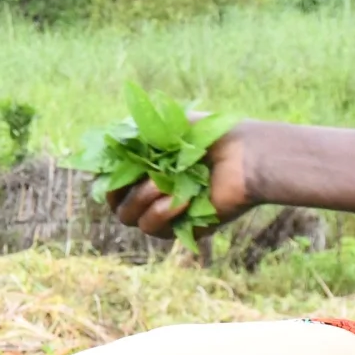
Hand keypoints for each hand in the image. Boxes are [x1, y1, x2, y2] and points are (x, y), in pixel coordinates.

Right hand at [110, 121, 252, 235]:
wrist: (246, 156)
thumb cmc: (212, 136)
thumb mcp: (168, 125)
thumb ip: (136, 133)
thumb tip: (110, 139)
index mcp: (149, 168)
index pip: (113, 180)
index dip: (107, 176)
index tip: (112, 166)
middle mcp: (155, 192)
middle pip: (116, 203)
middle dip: (120, 190)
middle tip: (137, 175)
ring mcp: (167, 212)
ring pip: (130, 218)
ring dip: (141, 200)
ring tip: (162, 185)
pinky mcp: (182, 228)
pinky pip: (154, 229)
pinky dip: (161, 214)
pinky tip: (179, 200)